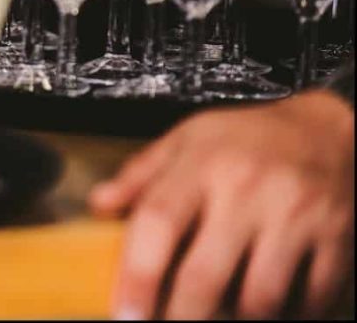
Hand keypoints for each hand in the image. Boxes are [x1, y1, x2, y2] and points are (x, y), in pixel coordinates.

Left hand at [90, 90, 353, 319]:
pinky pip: (311, 299)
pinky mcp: (336, 239)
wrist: (326, 128)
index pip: (158, 222)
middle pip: (205, 275)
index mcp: (201, 164)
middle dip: (180, 317)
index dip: (137, 275)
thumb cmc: (246, 138)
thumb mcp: (187, 139)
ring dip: (233, 321)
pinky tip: (268, 313)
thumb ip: (140, 174)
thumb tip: (99, 204)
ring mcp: (295, 216)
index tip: (125, 312)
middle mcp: (247, 191)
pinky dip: (289, 316)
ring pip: (258, 299)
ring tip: (215, 318)